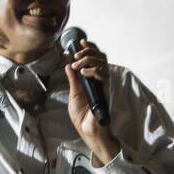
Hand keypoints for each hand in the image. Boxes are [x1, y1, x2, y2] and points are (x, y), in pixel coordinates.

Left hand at [64, 39, 120, 164]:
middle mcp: (100, 80)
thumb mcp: (74, 94)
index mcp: (92, 80)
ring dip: (89, 60)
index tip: (80, 42)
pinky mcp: (106, 91)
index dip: (89, 49)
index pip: (94, 59)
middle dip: (89, 52)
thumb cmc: (82, 116)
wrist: (88, 130)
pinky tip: (84, 72)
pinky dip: (93, 71)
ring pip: (103, 64)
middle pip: (101, 58)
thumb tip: (68, 66)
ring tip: (77, 64)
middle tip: (76, 54)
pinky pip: (104, 76)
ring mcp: (104, 85)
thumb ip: (73, 80)